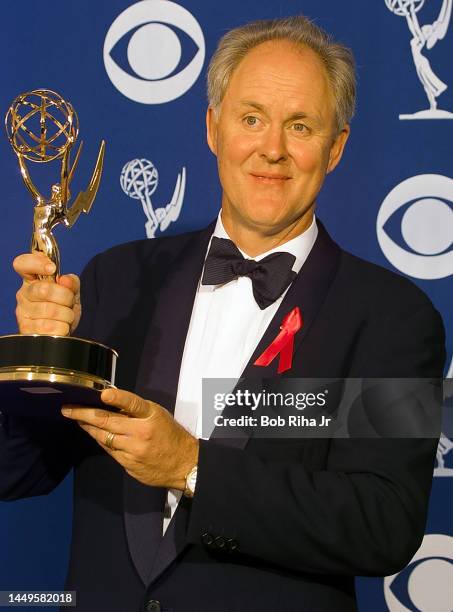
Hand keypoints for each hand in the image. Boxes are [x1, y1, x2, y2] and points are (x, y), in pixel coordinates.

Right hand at [13, 252, 80, 334]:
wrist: (63, 330)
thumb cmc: (63, 306)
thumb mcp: (72, 291)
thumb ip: (71, 282)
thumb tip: (65, 280)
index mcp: (31, 280)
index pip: (23, 264)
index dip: (36, 263)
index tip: (52, 268)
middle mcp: (23, 294)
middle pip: (44, 290)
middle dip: (65, 297)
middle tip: (69, 302)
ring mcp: (23, 313)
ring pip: (50, 311)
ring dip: (66, 314)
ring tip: (66, 316)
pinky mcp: (26, 330)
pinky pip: (50, 328)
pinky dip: (62, 327)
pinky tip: (61, 326)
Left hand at [61, 388, 198, 489]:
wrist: (185, 464)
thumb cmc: (171, 435)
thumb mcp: (158, 415)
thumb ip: (136, 410)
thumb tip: (111, 402)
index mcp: (151, 417)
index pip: (133, 404)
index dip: (118, 398)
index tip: (104, 394)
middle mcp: (141, 433)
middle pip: (107, 422)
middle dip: (84, 414)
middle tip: (68, 409)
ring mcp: (134, 450)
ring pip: (103, 437)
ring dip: (88, 427)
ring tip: (76, 419)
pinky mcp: (129, 464)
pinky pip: (109, 451)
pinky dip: (101, 441)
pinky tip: (94, 434)